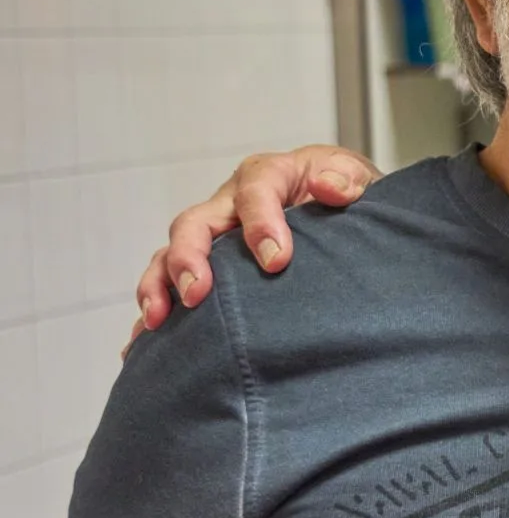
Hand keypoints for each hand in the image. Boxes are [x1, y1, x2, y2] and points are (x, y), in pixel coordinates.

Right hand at [130, 146, 377, 340]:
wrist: (343, 206)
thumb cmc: (343, 190)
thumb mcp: (354, 176)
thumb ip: (345, 179)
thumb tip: (329, 187)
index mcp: (266, 177)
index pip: (255, 193)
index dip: (261, 224)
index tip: (276, 261)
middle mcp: (229, 204)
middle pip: (195, 224)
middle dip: (190, 258)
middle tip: (196, 293)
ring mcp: (213, 235)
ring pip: (171, 254)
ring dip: (159, 286)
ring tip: (158, 319)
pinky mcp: (206, 264)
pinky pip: (169, 285)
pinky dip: (156, 309)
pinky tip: (145, 341)